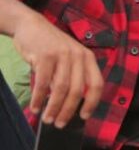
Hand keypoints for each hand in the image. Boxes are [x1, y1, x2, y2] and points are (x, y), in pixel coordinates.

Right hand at [12, 11, 103, 126]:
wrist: (31, 26)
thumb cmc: (50, 47)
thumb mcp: (67, 58)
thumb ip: (70, 77)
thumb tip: (69, 106)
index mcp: (87, 57)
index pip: (96, 83)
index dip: (93, 102)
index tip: (85, 116)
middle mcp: (78, 55)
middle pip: (77, 90)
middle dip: (69, 110)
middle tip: (59, 124)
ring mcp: (62, 55)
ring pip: (60, 88)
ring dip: (53, 107)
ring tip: (47, 119)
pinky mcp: (45, 55)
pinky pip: (43, 83)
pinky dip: (39, 98)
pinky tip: (36, 107)